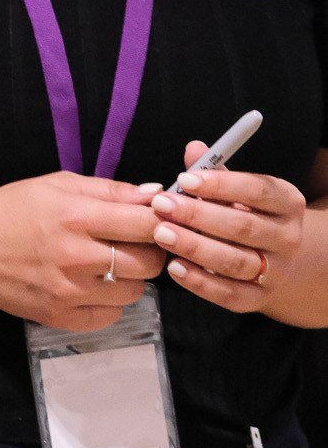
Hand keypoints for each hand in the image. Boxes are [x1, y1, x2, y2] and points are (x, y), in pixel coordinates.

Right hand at [0, 172, 165, 330]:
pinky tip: (93, 285)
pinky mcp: (61, 317)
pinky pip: (111, 315)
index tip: (161, 218)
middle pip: (149, 262)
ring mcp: (68, 292)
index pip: (146, 224)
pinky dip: (110, 301)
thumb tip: (155, 195)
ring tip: (109, 263)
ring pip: (134, 291)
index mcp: (76, 216)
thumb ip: (109, 190)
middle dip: (151, 249)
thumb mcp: (57, 184)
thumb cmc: (11, 210)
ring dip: (131, 277)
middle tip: (136, 242)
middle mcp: (75, 257)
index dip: (163, 221)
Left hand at [151, 139, 305, 311]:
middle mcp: (287, 237)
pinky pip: (229, 294)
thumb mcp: (239, 189)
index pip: (257, 190)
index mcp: (287, 202)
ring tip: (161, 233)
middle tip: (161, 205)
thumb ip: (215, 171)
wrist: (276, 259)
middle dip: (198, 215)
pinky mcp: (258, 299)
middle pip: (243, 227)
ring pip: (234, 261)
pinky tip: (173, 267)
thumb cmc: (247, 214)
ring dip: (195, 247)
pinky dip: (200, 282)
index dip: (220, 185)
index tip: (184, 179)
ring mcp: (275, 271)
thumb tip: (194, 149)